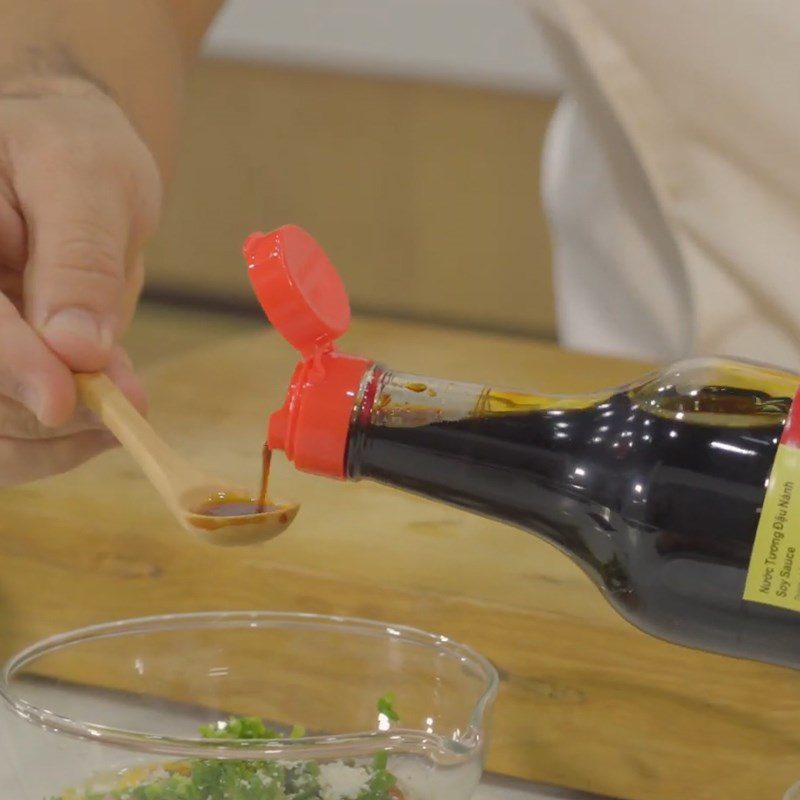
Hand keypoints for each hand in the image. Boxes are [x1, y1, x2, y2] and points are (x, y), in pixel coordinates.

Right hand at [0, 76, 159, 484]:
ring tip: (122, 413)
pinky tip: (101, 424)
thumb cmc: (73, 152)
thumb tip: (76, 349)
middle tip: (123, 409)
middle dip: (43, 409)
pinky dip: (53, 446)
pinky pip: (5, 436)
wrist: (65, 165)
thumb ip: (79, 261)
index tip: (65, 400)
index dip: (10, 362)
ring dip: (53, 439)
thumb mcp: (86, 181)